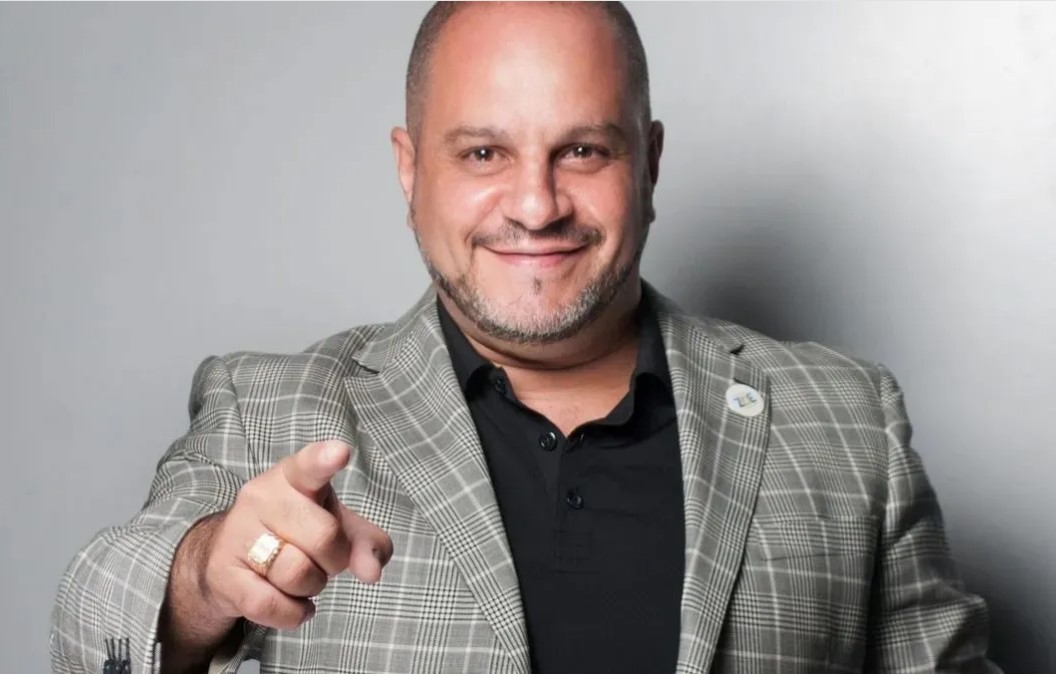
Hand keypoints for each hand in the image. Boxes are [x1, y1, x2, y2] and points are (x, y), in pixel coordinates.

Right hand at [198, 441, 392, 629]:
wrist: (228, 558)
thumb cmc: (294, 532)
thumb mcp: (337, 527)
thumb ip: (366, 543)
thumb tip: (372, 570)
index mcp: (293, 476)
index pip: (309, 465)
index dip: (324, 460)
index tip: (340, 452)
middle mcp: (262, 496)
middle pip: (324, 537)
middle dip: (334, 560)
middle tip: (321, 559)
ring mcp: (238, 533)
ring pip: (297, 574)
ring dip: (312, 587)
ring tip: (301, 577)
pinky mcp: (222, 573)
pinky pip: (269, 604)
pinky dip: (292, 613)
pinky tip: (295, 605)